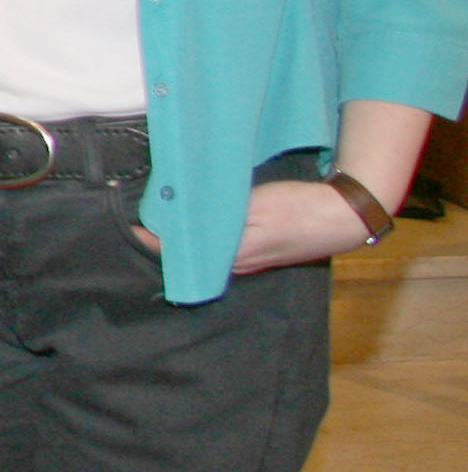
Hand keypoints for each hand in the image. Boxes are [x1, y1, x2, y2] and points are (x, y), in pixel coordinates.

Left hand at [132, 179, 390, 273]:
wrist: (343, 217)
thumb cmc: (297, 208)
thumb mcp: (252, 205)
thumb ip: (213, 213)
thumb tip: (176, 214)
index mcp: (230, 256)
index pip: (177, 255)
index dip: (151, 239)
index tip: (129, 223)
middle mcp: (235, 266)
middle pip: (188, 257)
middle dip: (164, 238)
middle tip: (141, 215)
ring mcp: (247, 263)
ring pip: (203, 254)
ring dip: (184, 238)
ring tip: (163, 215)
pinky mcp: (256, 255)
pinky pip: (220, 251)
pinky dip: (204, 238)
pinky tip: (198, 222)